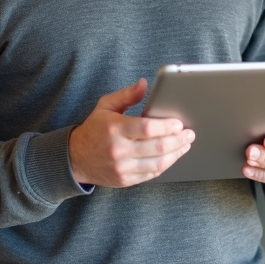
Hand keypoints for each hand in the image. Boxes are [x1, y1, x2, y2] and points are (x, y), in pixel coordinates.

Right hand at [68, 78, 194, 187]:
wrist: (75, 158)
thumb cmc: (94, 129)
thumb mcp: (105, 106)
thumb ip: (127, 95)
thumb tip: (145, 84)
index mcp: (115, 128)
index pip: (147, 128)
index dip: (167, 126)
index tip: (179, 123)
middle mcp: (119, 150)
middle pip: (157, 147)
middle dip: (178, 140)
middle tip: (189, 134)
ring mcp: (122, 167)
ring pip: (158, 163)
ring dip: (176, 154)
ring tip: (185, 145)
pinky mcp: (126, 180)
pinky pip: (151, 174)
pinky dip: (165, 165)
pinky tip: (172, 156)